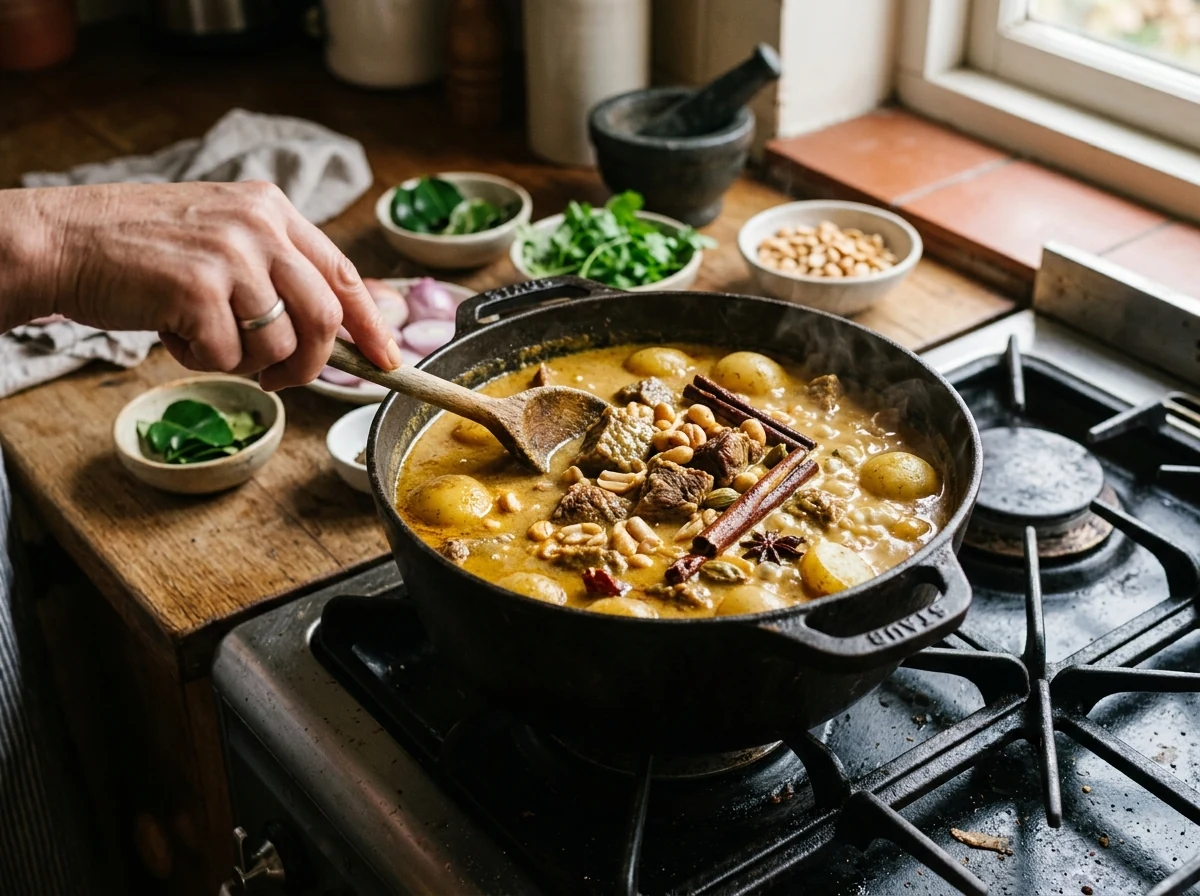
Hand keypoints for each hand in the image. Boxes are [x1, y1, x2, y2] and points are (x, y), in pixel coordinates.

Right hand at [2, 181, 400, 389]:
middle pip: (325, 317)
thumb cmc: (139, 249)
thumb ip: (274, 270)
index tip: (389, 358)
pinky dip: (202, 360)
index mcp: (271, 209)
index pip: (343, 273)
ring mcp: (231, 254)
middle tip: (280, 378)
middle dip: (312, 364)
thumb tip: (331, 329)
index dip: (372, 323)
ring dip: (245, 362)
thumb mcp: (221, 238)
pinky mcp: (199, 288)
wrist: (61, 240)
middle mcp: (259, 225)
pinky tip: (172, 331)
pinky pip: (228, 356)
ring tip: (202, 337)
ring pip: (279, 344)